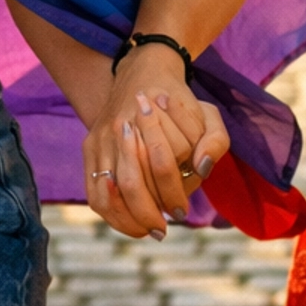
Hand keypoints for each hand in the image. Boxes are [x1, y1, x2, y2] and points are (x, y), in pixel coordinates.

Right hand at [83, 45, 230, 237]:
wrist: (141, 75)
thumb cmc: (179, 103)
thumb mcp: (207, 115)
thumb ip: (215, 140)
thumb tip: (200, 168)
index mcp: (153, 113)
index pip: (166, 163)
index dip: (175, 191)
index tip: (182, 211)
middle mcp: (123, 124)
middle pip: (134, 181)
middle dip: (150, 212)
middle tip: (164, 229)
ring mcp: (102, 136)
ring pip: (110, 191)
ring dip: (129, 218)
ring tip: (147, 230)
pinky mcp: (89, 147)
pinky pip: (93, 191)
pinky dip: (111, 214)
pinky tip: (129, 223)